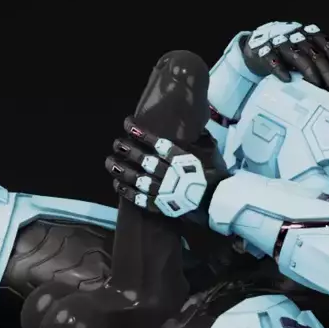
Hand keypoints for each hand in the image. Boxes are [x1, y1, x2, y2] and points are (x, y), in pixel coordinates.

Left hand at [106, 117, 227, 218]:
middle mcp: (172, 174)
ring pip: (138, 179)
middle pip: (144, 160)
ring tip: (110, 162)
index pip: (158, 143)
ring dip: (122, 170)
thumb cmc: (214, 175)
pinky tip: (117, 184)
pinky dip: (127, 191)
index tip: (128, 125)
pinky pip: (140, 199)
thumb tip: (192, 121)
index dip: (141, 133)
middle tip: (116, 143)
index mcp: (183, 160)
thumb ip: (196, 139)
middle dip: (128, 150)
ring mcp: (165, 191)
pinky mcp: (162, 206)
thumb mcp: (209, 152)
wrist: (218, 203)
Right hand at [241, 22, 328, 90]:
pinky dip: (281, 69)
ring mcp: (279, 42)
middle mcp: (296, 36)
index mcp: (307, 34)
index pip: (326, 45)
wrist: (256, 43)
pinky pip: (273, 59)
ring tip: (316, 86)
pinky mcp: (263, 51)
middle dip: (326, 72)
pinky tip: (287, 79)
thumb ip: (319, 54)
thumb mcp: (303, 48)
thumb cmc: (285, 49)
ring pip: (298, 56)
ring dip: (309, 72)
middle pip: (315, 53)